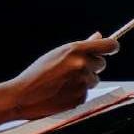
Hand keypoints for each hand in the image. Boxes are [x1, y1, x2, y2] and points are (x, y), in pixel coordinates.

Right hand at [0, 34, 118, 131]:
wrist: (22, 95)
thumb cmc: (38, 73)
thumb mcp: (58, 53)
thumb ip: (81, 47)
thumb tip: (99, 36)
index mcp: (76, 50)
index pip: (109, 45)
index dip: (111, 47)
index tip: (110, 49)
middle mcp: (82, 64)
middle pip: (101, 63)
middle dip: (91, 66)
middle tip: (72, 70)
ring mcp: (82, 82)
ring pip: (94, 79)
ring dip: (84, 80)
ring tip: (63, 82)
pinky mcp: (80, 97)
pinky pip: (86, 92)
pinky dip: (77, 92)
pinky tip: (62, 92)